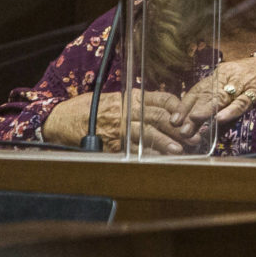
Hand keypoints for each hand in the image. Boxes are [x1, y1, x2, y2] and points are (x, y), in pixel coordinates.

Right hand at [43, 89, 191, 153]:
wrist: (61, 119)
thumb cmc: (89, 108)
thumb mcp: (115, 98)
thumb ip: (137, 103)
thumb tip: (162, 109)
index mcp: (131, 97)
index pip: (162, 98)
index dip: (178, 106)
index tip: (190, 114)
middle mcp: (128, 110)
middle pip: (159, 116)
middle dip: (179, 126)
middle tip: (194, 135)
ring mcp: (120, 127)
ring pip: (147, 133)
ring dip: (165, 141)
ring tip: (179, 149)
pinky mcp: (112, 143)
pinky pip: (133, 149)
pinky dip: (147, 154)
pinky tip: (158, 159)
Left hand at [172, 48, 255, 131]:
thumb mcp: (241, 91)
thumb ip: (226, 105)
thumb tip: (211, 124)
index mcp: (223, 75)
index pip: (198, 89)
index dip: (185, 103)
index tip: (173, 118)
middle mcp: (229, 76)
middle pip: (205, 94)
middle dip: (190, 111)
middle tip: (178, 127)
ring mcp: (244, 82)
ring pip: (220, 97)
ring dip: (206, 111)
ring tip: (193, 122)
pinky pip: (242, 102)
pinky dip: (231, 110)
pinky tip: (221, 118)